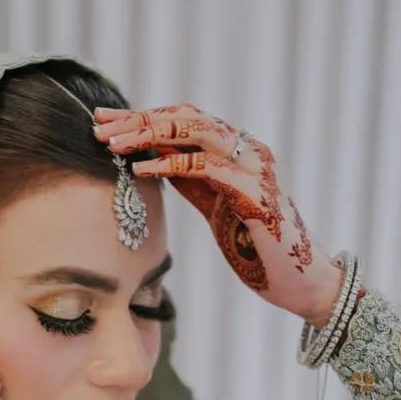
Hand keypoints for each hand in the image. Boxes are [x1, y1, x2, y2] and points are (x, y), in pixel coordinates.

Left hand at [93, 103, 350, 326]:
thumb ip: (192, 181)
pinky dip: (171, 165)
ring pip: (196, 132)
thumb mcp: (216, 207)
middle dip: (139, 119)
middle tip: (99, 125)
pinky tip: (141, 168)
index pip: (184, 120)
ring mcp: (254, 168)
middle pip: (186, 118)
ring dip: (150, 134)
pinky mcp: (256, 193)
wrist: (301, 282)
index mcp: (237, 152)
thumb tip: (154, 161)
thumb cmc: (258, 249)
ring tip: (114, 143)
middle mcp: (248, 151)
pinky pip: (207, 169)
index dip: (143, 117)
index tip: (104, 120)